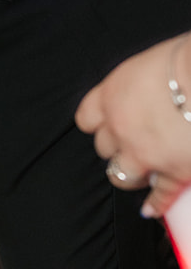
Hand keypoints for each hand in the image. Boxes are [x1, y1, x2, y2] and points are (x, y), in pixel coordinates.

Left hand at [75, 33, 190, 198]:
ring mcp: (144, 153)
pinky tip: (153, 209)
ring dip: (131, 175)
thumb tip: (153, 87)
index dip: (99, 123)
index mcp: (113, 94)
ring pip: (121, 176)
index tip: (107, 124)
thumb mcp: (154, 61)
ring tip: (142, 174)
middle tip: (133, 144)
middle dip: (117, 147)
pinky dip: (156, 204)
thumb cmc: (189, 59)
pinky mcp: (173, 173)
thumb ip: (143, 83)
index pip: (87, 117)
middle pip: (103, 147)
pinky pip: (159, 196)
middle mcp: (121, 126)